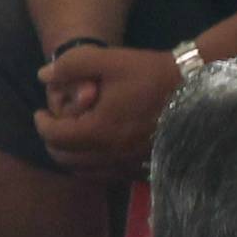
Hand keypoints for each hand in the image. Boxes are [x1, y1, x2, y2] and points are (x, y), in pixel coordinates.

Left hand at [32, 43, 178, 169]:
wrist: (195, 88)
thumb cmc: (150, 72)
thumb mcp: (108, 59)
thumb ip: (71, 65)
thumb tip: (43, 75)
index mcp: (99, 130)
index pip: (55, 137)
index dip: (42, 123)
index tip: (41, 112)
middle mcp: (112, 154)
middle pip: (66, 159)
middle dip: (53, 142)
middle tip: (53, 125)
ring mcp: (129, 165)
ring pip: (85, 172)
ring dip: (72, 156)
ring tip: (73, 138)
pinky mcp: (144, 168)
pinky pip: (108, 176)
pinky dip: (94, 166)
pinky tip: (98, 149)